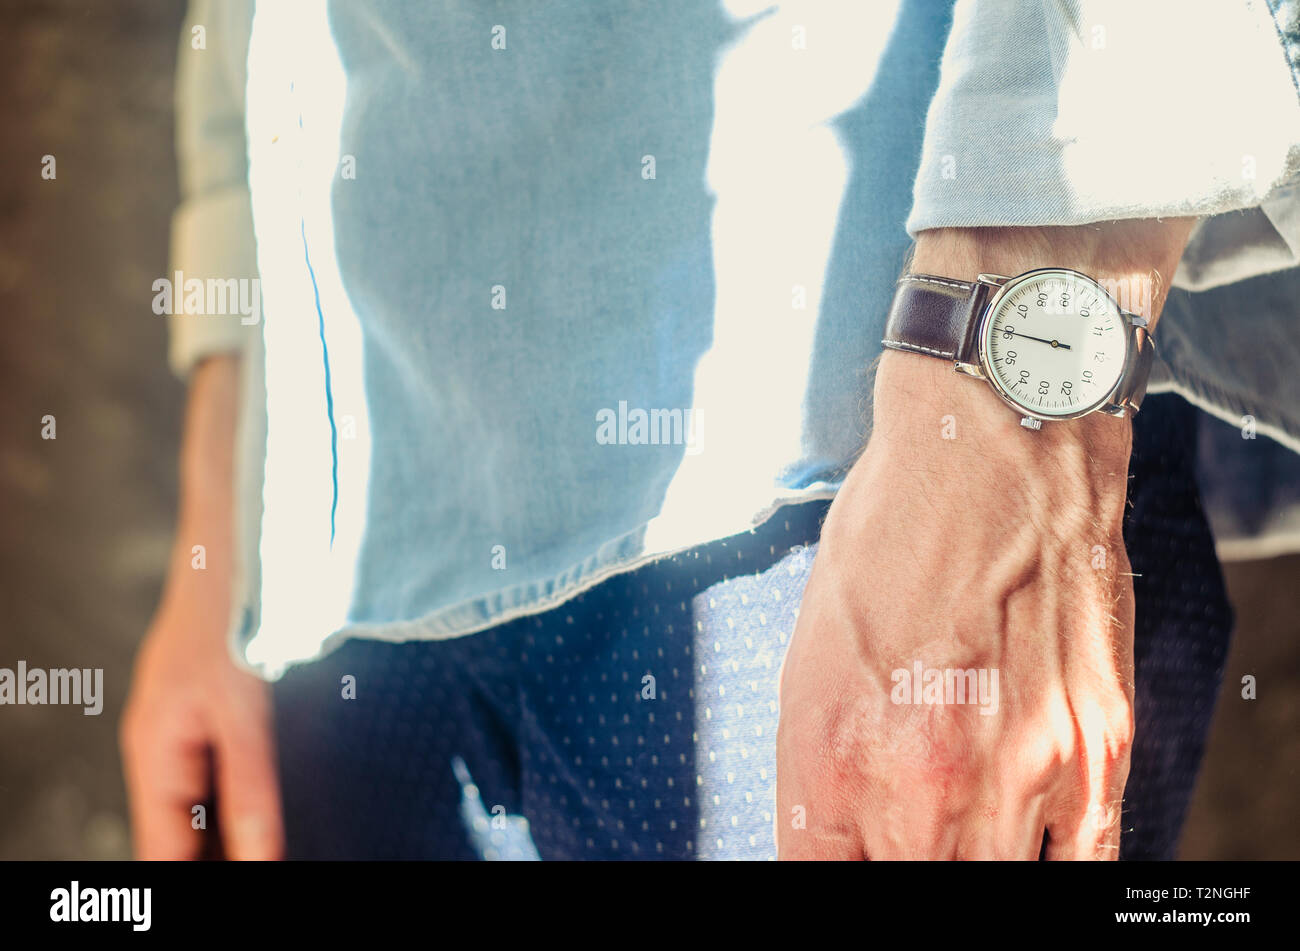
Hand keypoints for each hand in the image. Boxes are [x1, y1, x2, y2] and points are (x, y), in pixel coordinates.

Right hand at [120, 357, 282, 859]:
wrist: (240, 543)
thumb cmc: (236, 618)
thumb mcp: (245, 711)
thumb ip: (250, 788)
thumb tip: (260, 861)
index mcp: (154, 751)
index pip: (162, 850)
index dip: (193, 880)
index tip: (246, 891)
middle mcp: (162, 745)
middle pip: (181, 831)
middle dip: (219, 859)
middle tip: (272, 870)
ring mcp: (186, 727)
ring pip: (203, 802)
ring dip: (233, 831)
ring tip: (281, 854)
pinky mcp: (216, 709)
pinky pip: (222, 771)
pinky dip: (245, 796)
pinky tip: (280, 809)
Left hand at [776, 351, 1134, 858]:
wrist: (994, 447)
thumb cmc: (891, 536)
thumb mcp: (812, 655)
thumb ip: (822, 769)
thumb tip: (834, 838)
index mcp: (830, 753)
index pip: (817, 878)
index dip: (833, 870)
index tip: (850, 852)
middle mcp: (922, 782)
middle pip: (907, 887)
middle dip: (896, 862)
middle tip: (901, 831)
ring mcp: (1020, 775)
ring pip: (993, 884)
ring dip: (968, 860)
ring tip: (957, 827)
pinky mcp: (1098, 753)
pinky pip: (1083, 868)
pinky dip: (1050, 865)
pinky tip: (1027, 842)